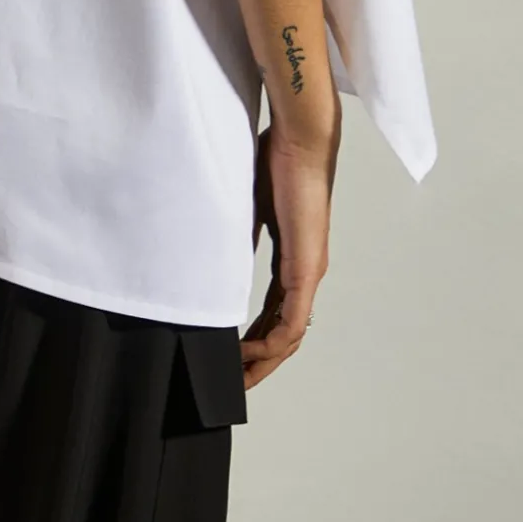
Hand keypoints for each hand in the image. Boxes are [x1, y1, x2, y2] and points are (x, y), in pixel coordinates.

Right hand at [242, 121, 336, 388]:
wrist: (301, 142)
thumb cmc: (277, 161)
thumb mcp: (248, 205)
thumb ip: (238, 233)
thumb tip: (213, 249)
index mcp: (294, 259)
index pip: (276, 312)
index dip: (255, 338)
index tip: (232, 353)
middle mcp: (306, 272)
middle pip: (285, 333)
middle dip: (259, 360)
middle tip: (234, 379)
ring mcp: (308, 272)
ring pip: (290, 334)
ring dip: (265, 359)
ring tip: (238, 373)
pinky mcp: (306, 268)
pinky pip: (292, 321)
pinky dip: (272, 342)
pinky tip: (250, 352)